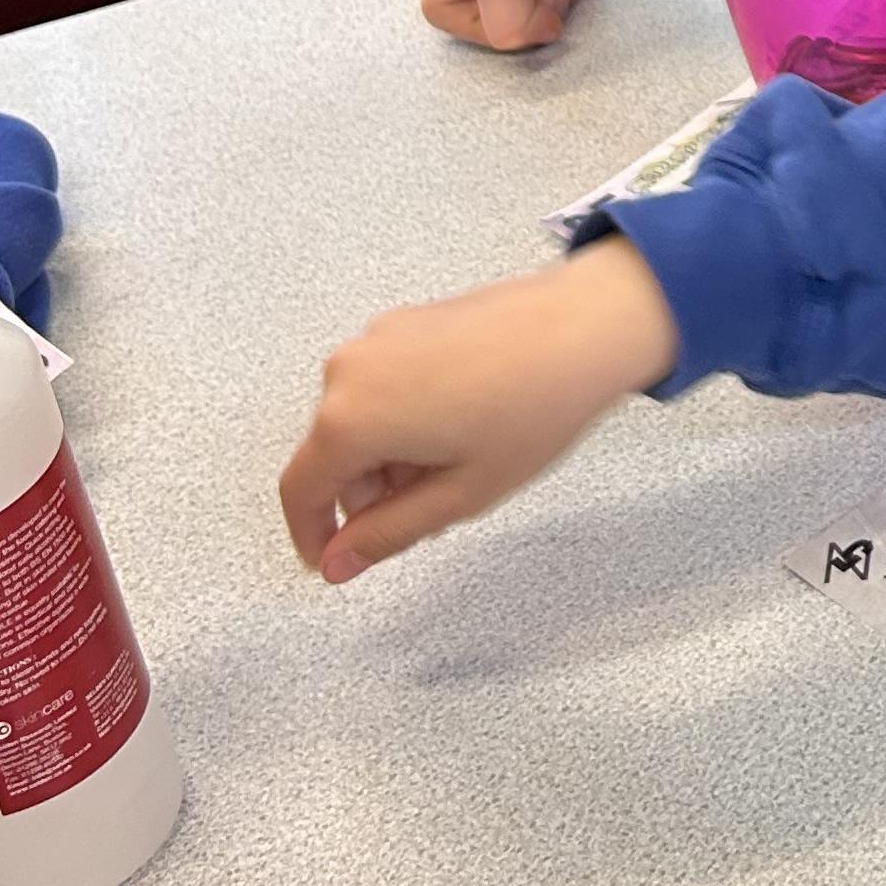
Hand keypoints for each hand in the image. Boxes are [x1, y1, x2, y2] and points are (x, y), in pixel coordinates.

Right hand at [278, 240, 680, 581]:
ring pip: (360, 420)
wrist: (585, 327)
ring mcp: (377, 339)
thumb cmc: (532, 408)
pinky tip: (463, 426)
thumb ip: (386, 534)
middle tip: (433, 510)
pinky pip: (383, 386)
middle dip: (369, 493)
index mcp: (349, 418)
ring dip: (392, 456)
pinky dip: (405, 418)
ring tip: (461, 464)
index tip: (333, 560)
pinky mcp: (405, 322)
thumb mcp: (458, 495)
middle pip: (332, 453)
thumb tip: (337, 563)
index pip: (300, 490)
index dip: (312, 534)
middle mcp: (348, 371)